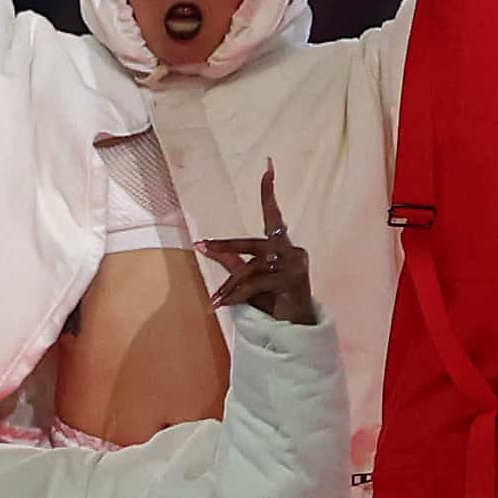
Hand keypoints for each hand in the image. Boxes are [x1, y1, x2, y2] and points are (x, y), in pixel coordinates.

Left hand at [204, 170, 319, 328]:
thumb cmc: (274, 301)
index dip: (268, 192)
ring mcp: (295, 265)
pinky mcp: (293, 280)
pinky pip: (256, 284)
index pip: (274, 215)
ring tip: (215, 301)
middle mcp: (292, 250)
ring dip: (230, 286)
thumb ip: (230, 261)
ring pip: (251, 268)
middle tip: (202, 245)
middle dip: (225, 246)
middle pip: (252, 243)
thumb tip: (206, 246)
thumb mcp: (249, 278)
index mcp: (283, 246)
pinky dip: (237, 295)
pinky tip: (223, 304)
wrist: (295, 330)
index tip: (268, 166)